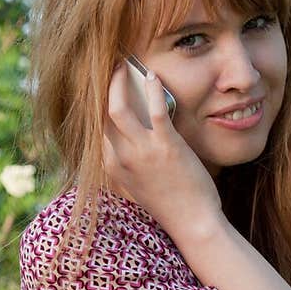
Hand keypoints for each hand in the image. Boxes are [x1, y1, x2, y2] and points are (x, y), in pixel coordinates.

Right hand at [102, 61, 223, 239]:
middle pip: (100, 114)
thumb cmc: (171, 205)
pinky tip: (153, 76)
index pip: (97, 128)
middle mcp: (121, 158)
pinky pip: (154, 109)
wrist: (193, 223)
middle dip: (102, 87)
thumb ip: (130, 163)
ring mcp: (142, 152)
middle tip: (110, 68)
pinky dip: (152, 88)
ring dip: (119, 81)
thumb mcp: (139, 185)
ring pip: (118, 107)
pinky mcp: (166, 146)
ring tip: (124, 66)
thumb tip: (131, 136)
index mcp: (112, 167)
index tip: (104, 87)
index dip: (98, 104)